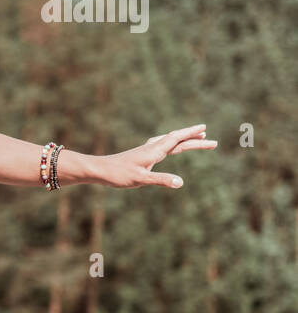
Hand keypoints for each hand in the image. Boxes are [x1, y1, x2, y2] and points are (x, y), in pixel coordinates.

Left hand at [96, 124, 216, 187]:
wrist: (99, 170)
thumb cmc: (118, 175)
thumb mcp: (141, 180)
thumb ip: (161, 180)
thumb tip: (180, 183)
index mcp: (154, 151)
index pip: (177, 139)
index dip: (191, 134)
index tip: (205, 129)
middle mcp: (151, 148)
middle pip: (177, 141)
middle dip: (195, 140)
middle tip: (213, 142)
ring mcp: (146, 151)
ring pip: (170, 142)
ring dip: (184, 140)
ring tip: (197, 138)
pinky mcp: (142, 155)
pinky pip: (162, 146)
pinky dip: (172, 144)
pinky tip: (170, 147)